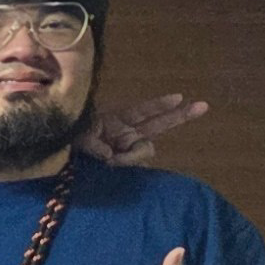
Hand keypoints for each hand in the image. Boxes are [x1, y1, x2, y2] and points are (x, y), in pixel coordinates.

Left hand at [80, 92, 208, 166]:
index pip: (143, 110)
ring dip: (132, 157)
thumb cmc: (69, 137)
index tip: (178, 97)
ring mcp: (128, 147)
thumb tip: (111, 156)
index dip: (160, 105)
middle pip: (160, 123)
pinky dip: (129, 166)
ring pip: (146, 151)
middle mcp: (128, 131)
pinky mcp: (124, 161)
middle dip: (181, 115)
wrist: (60, 149)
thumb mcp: (77, 136)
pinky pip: (136, 166)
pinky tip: (116, 165)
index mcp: (117, 119)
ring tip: (109, 162)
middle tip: (204, 106)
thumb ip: (93, 145)